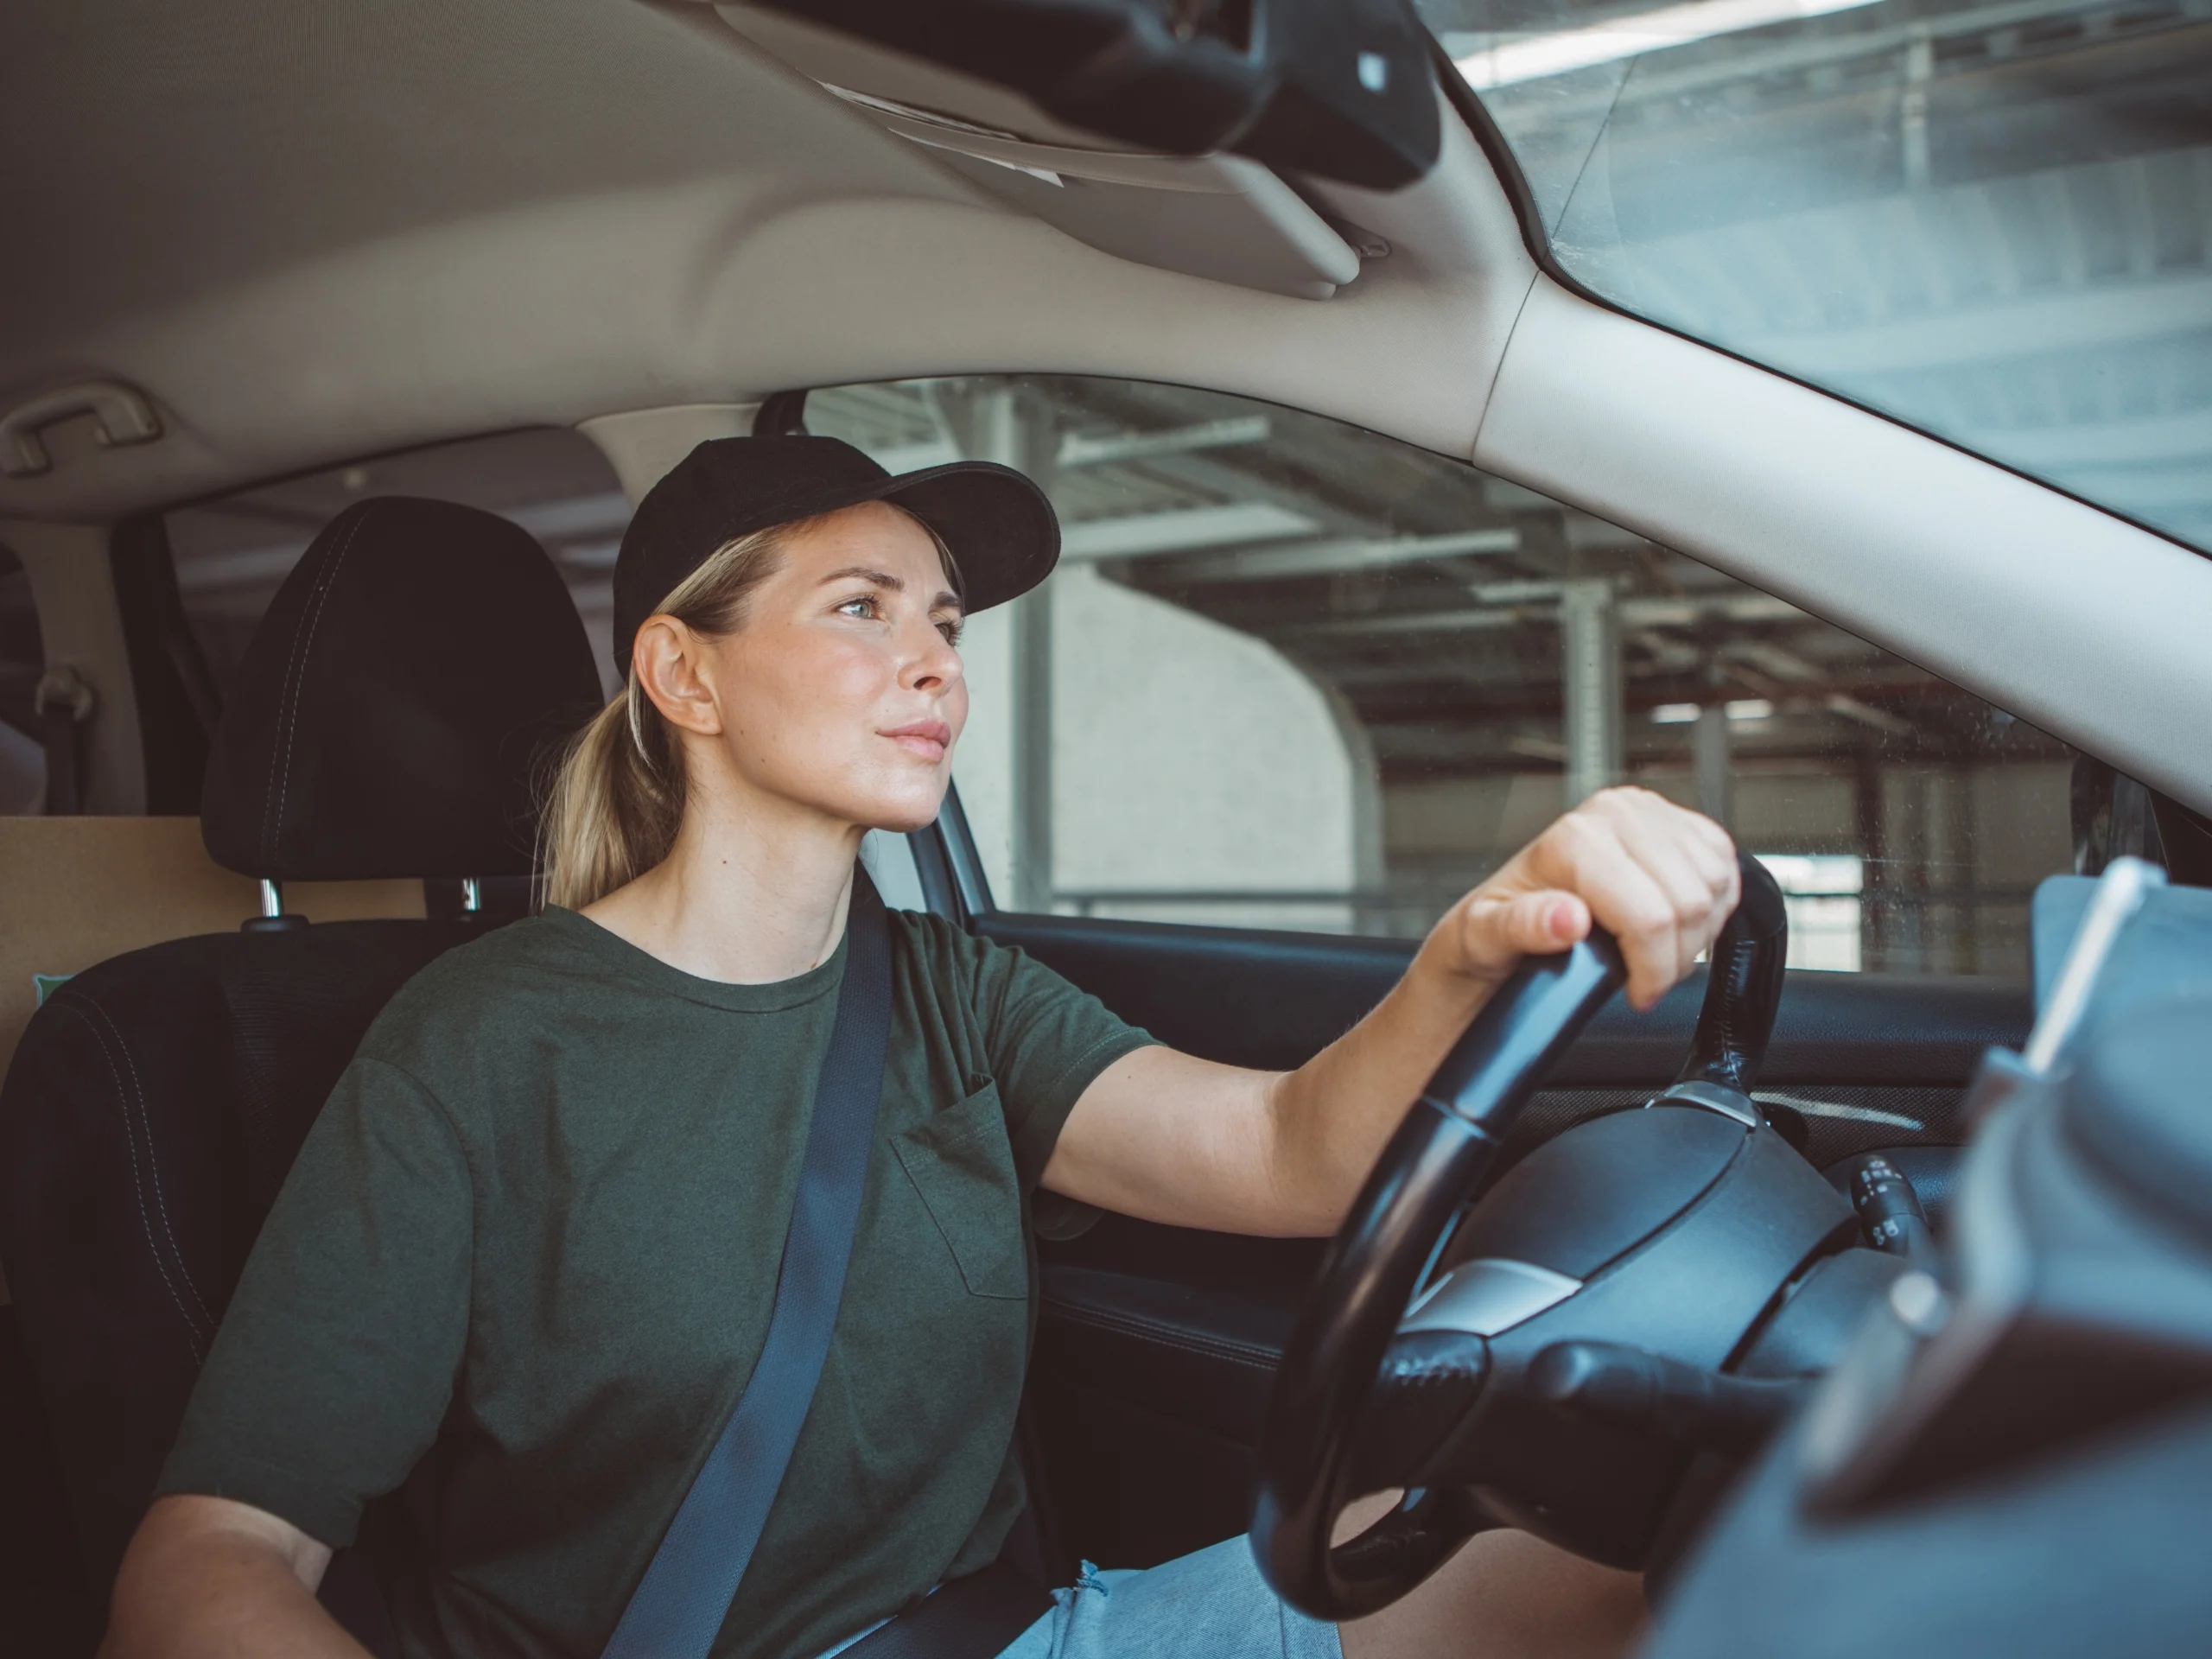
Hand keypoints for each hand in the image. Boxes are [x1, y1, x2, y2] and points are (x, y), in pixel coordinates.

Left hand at [1426, 787, 1740, 1011]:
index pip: (1650, 916)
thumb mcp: (1486, 936)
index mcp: (1575, 838)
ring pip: (1715, 888)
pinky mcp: (1679, 822)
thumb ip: (1521, 927)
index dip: (1652, 969)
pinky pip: (1727, 868)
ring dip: (1696, 936)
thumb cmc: (1499, 925)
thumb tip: (1565, 918)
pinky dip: (1713, 908)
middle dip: (1674, 959)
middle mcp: (1616, 814)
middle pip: (1690, 904)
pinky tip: (1678, 926)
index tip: (1637, 992)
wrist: (1511, 909)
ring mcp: (1651, 813)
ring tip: (1658, 955)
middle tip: (1648, 979)